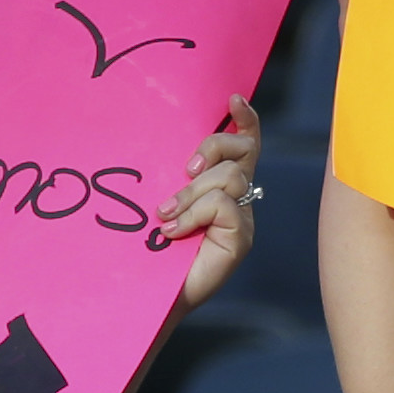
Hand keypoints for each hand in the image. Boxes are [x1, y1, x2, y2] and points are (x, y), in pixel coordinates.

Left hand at [153, 95, 261, 313]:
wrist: (148, 294)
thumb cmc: (148, 248)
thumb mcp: (161, 201)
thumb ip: (173, 179)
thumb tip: (172, 154)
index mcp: (220, 186)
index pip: (245, 144)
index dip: (245, 120)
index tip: (232, 98)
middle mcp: (237, 199)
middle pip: (241, 151)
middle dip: (212, 148)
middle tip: (184, 169)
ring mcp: (242, 219)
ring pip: (230, 177)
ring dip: (190, 192)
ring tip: (164, 215)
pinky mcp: (241, 238)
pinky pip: (222, 205)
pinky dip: (193, 215)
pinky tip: (172, 232)